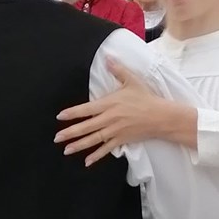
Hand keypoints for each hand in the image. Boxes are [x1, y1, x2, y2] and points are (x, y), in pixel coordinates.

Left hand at [54, 59, 195, 165]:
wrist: (161, 116)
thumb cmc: (146, 98)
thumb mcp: (132, 80)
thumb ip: (118, 70)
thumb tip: (107, 57)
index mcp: (110, 104)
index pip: (87, 109)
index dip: (72, 113)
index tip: (60, 116)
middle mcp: (110, 119)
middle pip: (86, 127)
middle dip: (70, 132)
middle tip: (57, 137)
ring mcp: (115, 131)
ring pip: (94, 139)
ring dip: (79, 145)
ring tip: (66, 150)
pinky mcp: (121, 140)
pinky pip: (106, 149)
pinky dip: (97, 155)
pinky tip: (87, 161)